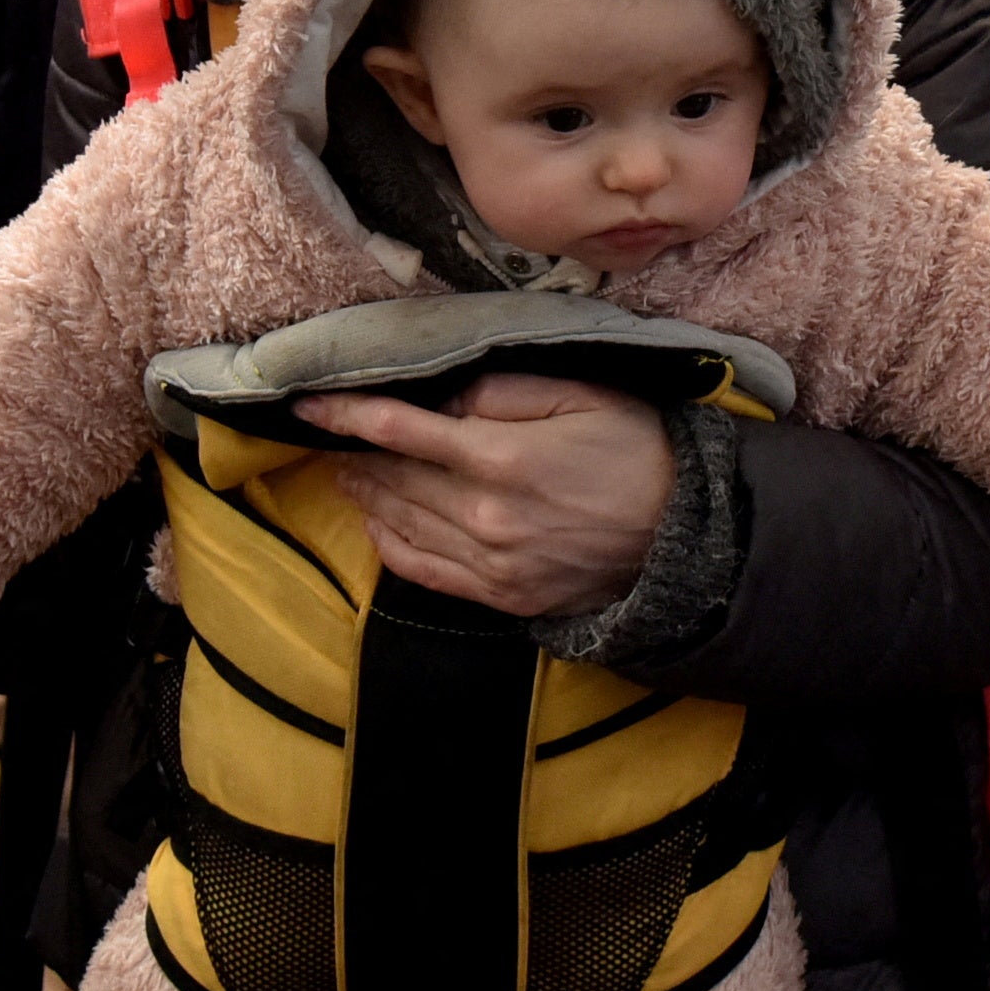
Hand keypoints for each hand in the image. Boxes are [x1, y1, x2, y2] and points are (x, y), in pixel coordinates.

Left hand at [294, 374, 676, 615]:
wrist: (684, 536)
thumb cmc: (635, 449)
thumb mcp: (582, 394)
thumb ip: (504, 393)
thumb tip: (442, 401)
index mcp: (502, 458)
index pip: (400, 431)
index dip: (345, 414)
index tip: (305, 401)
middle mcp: (485, 516)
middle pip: (392, 479)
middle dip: (349, 453)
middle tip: (322, 433)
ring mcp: (491, 563)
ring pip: (400, 525)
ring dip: (363, 494)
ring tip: (342, 469)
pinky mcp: (500, 597)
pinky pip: (424, 572)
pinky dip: (388, 545)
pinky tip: (375, 520)